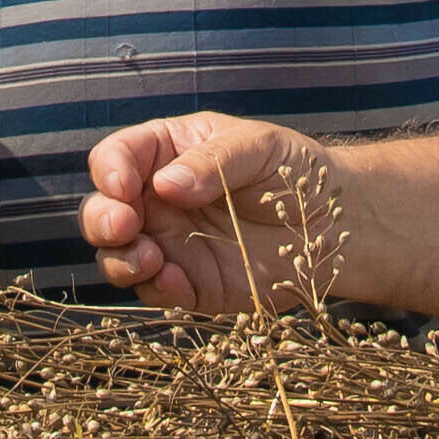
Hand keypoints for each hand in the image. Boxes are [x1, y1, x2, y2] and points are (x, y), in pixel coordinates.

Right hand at [74, 115, 357, 311]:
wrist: (334, 224)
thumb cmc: (294, 169)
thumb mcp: (260, 147)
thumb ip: (213, 161)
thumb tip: (166, 183)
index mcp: (166, 153)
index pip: (118, 156)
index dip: (111, 170)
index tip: (123, 186)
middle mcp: (157, 199)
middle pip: (104, 209)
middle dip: (103, 219)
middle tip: (124, 226)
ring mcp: (169, 243)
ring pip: (118, 255)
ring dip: (120, 259)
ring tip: (149, 259)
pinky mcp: (189, 284)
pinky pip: (157, 290)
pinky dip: (157, 289)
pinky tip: (178, 284)